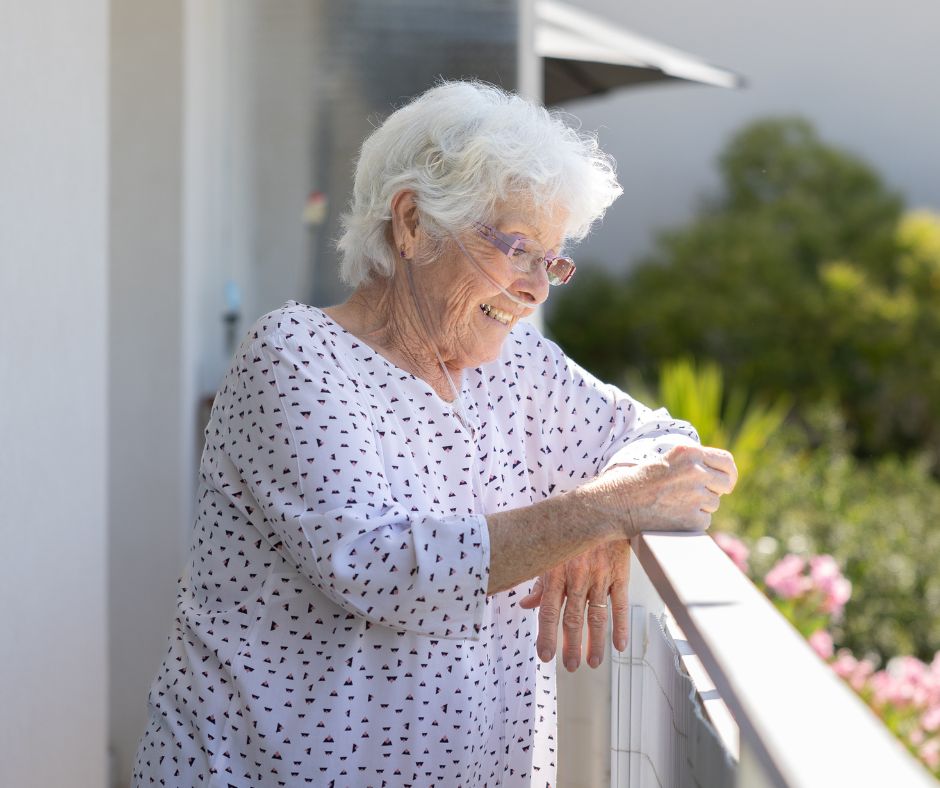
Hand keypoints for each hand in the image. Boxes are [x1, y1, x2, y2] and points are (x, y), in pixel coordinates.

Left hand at [519, 540, 630, 670]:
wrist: (602, 508)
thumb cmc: (571, 531)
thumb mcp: (550, 553)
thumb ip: (540, 582)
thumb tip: (527, 605)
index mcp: (557, 572)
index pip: (550, 610)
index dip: (547, 635)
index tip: (546, 655)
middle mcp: (577, 577)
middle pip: (573, 618)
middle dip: (570, 645)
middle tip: (570, 665)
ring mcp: (599, 577)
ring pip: (596, 616)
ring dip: (594, 642)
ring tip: (592, 661)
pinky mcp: (619, 574)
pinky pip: (620, 604)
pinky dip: (620, 626)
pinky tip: (619, 644)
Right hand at [580, 445, 737, 537]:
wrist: (616, 504)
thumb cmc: (636, 481)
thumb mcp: (665, 459)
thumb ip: (691, 462)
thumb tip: (719, 473)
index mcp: (689, 452)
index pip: (726, 461)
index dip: (729, 473)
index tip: (727, 482)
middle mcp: (695, 471)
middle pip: (725, 483)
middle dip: (717, 490)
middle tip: (702, 496)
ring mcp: (696, 496)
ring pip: (714, 503)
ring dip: (700, 506)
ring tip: (674, 505)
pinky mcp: (693, 519)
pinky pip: (704, 521)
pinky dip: (692, 522)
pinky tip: (672, 517)